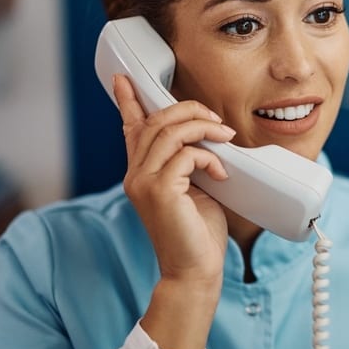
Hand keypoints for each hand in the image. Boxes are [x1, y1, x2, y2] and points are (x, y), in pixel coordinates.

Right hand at [112, 74, 234, 288]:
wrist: (194, 270)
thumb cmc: (198, 233)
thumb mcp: (193, 189)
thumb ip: (188, 163)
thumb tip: (205, 137)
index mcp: (141, 173)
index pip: (131, 129)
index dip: (128, 101)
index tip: (123, 78)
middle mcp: (135, 175)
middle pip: (156, 121)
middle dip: (189, 110)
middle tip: (216, 119)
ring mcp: (143, 182)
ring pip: (170, 131)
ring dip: (203, 127)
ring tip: (225, 137)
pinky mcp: (159, 191)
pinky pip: (186, 154)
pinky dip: (208, 157)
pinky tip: (220, 173)